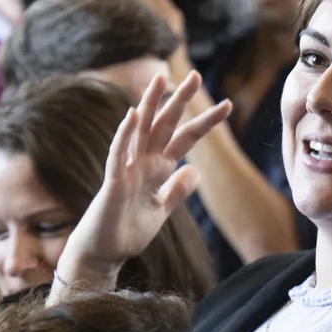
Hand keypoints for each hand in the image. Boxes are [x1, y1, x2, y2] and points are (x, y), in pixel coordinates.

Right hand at [55, 73, 230, 292]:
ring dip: (150, 104)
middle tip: (197, 76)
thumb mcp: (161, 210)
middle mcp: (142, 163)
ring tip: (160, 79)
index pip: (184, 139)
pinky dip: (124, 134)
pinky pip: (118, 154)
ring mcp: (127, 170)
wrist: (103, 255)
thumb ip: (177, 190)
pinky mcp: (113, 183)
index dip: (204, 122)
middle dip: (179, 101)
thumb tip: (195, 170)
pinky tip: (133, 115)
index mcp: (156, 169)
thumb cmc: (127, 232)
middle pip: (164, 125)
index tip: (228, 105)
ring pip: (140, 131)